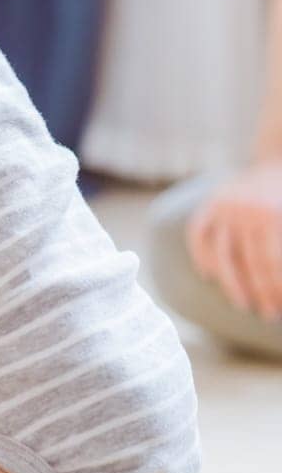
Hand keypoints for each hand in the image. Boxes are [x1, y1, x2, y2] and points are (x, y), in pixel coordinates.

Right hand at [186, 160, 281, 320]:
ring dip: (232, 283)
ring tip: (242, 304)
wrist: (280, 158)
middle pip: (250, 262)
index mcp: (273, 214)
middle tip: (268, 314)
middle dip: (260, 292)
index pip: (273, 263)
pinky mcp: (209, 203)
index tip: (280, 308)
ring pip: (223, 254)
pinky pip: (199, 234)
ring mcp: (224, 207)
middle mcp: (246, 211)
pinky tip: (209, 275)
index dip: (276, 288)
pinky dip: (201, 255)